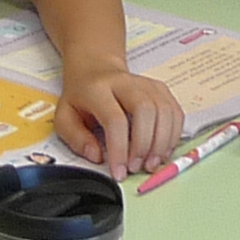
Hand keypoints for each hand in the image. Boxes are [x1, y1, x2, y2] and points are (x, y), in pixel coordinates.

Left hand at [56, 66, 184, 177]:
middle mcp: (125, 83)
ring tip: (151, 163)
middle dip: (144, 145)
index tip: (119, 172)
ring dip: (162, 142)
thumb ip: (76, 139)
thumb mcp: (64, 117)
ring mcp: (145, 84)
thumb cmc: (81, 95)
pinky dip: (173, 134)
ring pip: (164, 110)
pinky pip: (174, 111)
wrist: (95, 68)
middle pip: (145, 110)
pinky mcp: (160, 88)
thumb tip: (97, 156)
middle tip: (137, 168)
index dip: (120, 149)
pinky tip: (163, 150)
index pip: (115, 119)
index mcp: (97, 89)